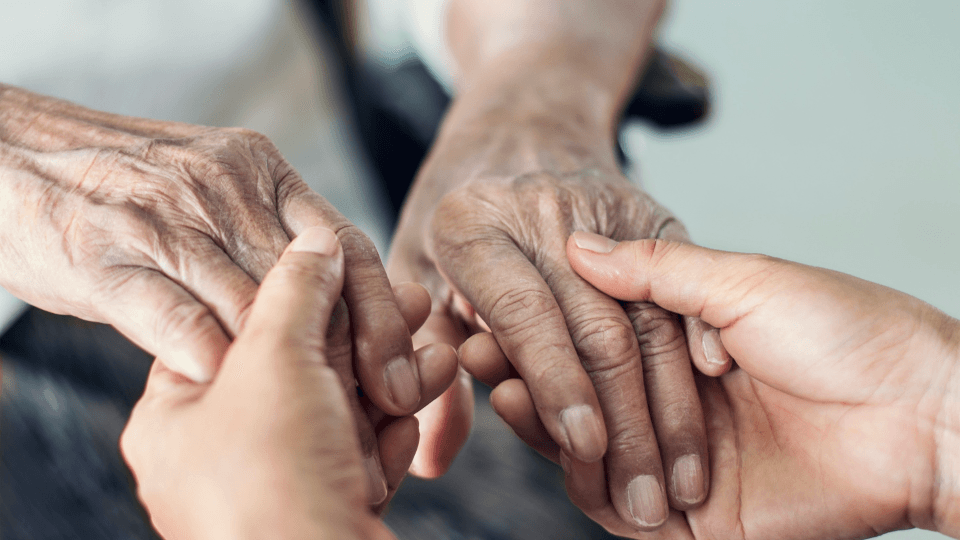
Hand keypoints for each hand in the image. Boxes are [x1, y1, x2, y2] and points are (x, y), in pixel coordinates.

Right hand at [0, 86, 426, 438]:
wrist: (15, 157)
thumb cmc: (131, 193)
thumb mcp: (218, 194)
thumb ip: (276, 242)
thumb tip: (347, 311)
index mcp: (263, 170)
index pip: (345, 245)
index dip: (382, 313)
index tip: (405, 373)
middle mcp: (223, 187)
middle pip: (311, 282)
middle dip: (349, 350)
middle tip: (377, 405)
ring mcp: (164, 219)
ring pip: (249, 302)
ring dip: (286, 369)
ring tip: (316, 418)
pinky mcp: (105, 256)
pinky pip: (172, 315)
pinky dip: (207, 355)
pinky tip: (231, 388)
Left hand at [121, 228, 456, 539]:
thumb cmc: (272, 483)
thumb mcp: (275, 359)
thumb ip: (295, 288)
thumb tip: (314, 238)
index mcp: (174, 417)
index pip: (236, 329)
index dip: (297, 295)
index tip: (345, 268)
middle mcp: (216, 455)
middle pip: (298, 370)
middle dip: (362, 339)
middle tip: (408, 303)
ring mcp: (271, 488)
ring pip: (339, 411)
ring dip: (391, 381)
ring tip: (436, 356)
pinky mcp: (321, 511)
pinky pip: (358, 452)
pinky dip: (392, 432)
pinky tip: (422, 410)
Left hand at [392, 116, 729, 530]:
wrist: (517, 125)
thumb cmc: (453, 216)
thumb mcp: (413, 274)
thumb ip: (423, 362)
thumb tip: (430, 459)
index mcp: (473, 226)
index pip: (525, 316)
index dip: (557, 386)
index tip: (586, 451)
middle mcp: (542, 211)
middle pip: (597, 328)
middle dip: (627, 423)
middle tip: (646, 499)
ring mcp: (605, 208)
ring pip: (650, 318)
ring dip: (673, 406)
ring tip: (686, 478)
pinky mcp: (651, 213)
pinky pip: (684, 287)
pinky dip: (700, 349)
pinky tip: (713, 405)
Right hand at [490, 232, 959, 538]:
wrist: (921, 415)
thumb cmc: (848, 334)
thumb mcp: (743, 281)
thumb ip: (654, 272)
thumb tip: (578, 246)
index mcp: (690, 349)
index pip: (597, 341)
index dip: (548, 324)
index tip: (497, 301)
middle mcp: (678, 405)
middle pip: (584, 398)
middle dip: (530, 371)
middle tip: (479, 342)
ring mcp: (680, 462)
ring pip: (589, 450)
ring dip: (540, 420)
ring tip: (502, 381)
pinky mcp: (690, 520)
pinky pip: (615, 504)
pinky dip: (576, 474)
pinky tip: (547, 433)